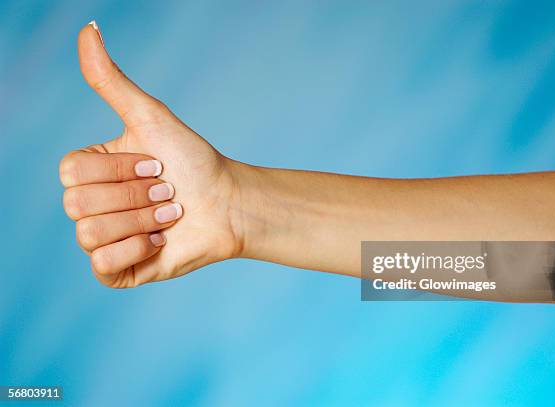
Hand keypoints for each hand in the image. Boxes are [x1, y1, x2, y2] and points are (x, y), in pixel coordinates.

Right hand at [60, 22, 243, 287]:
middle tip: (169, 191)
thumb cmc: (194, 161)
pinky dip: (138, 249)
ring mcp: (105, 240)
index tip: (157, 163)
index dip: (120, 168)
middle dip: (136, 195)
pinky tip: (163, 240)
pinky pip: (103, 265)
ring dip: (142, 220)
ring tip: (172, 214)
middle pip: (78, 204)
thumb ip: (111, 80)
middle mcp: (92, 205)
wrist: (230, 204)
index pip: (71, 172)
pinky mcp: (120, 270)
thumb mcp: (150, 117)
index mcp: (91, 171)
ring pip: (89, 234)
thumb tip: (87, 28)